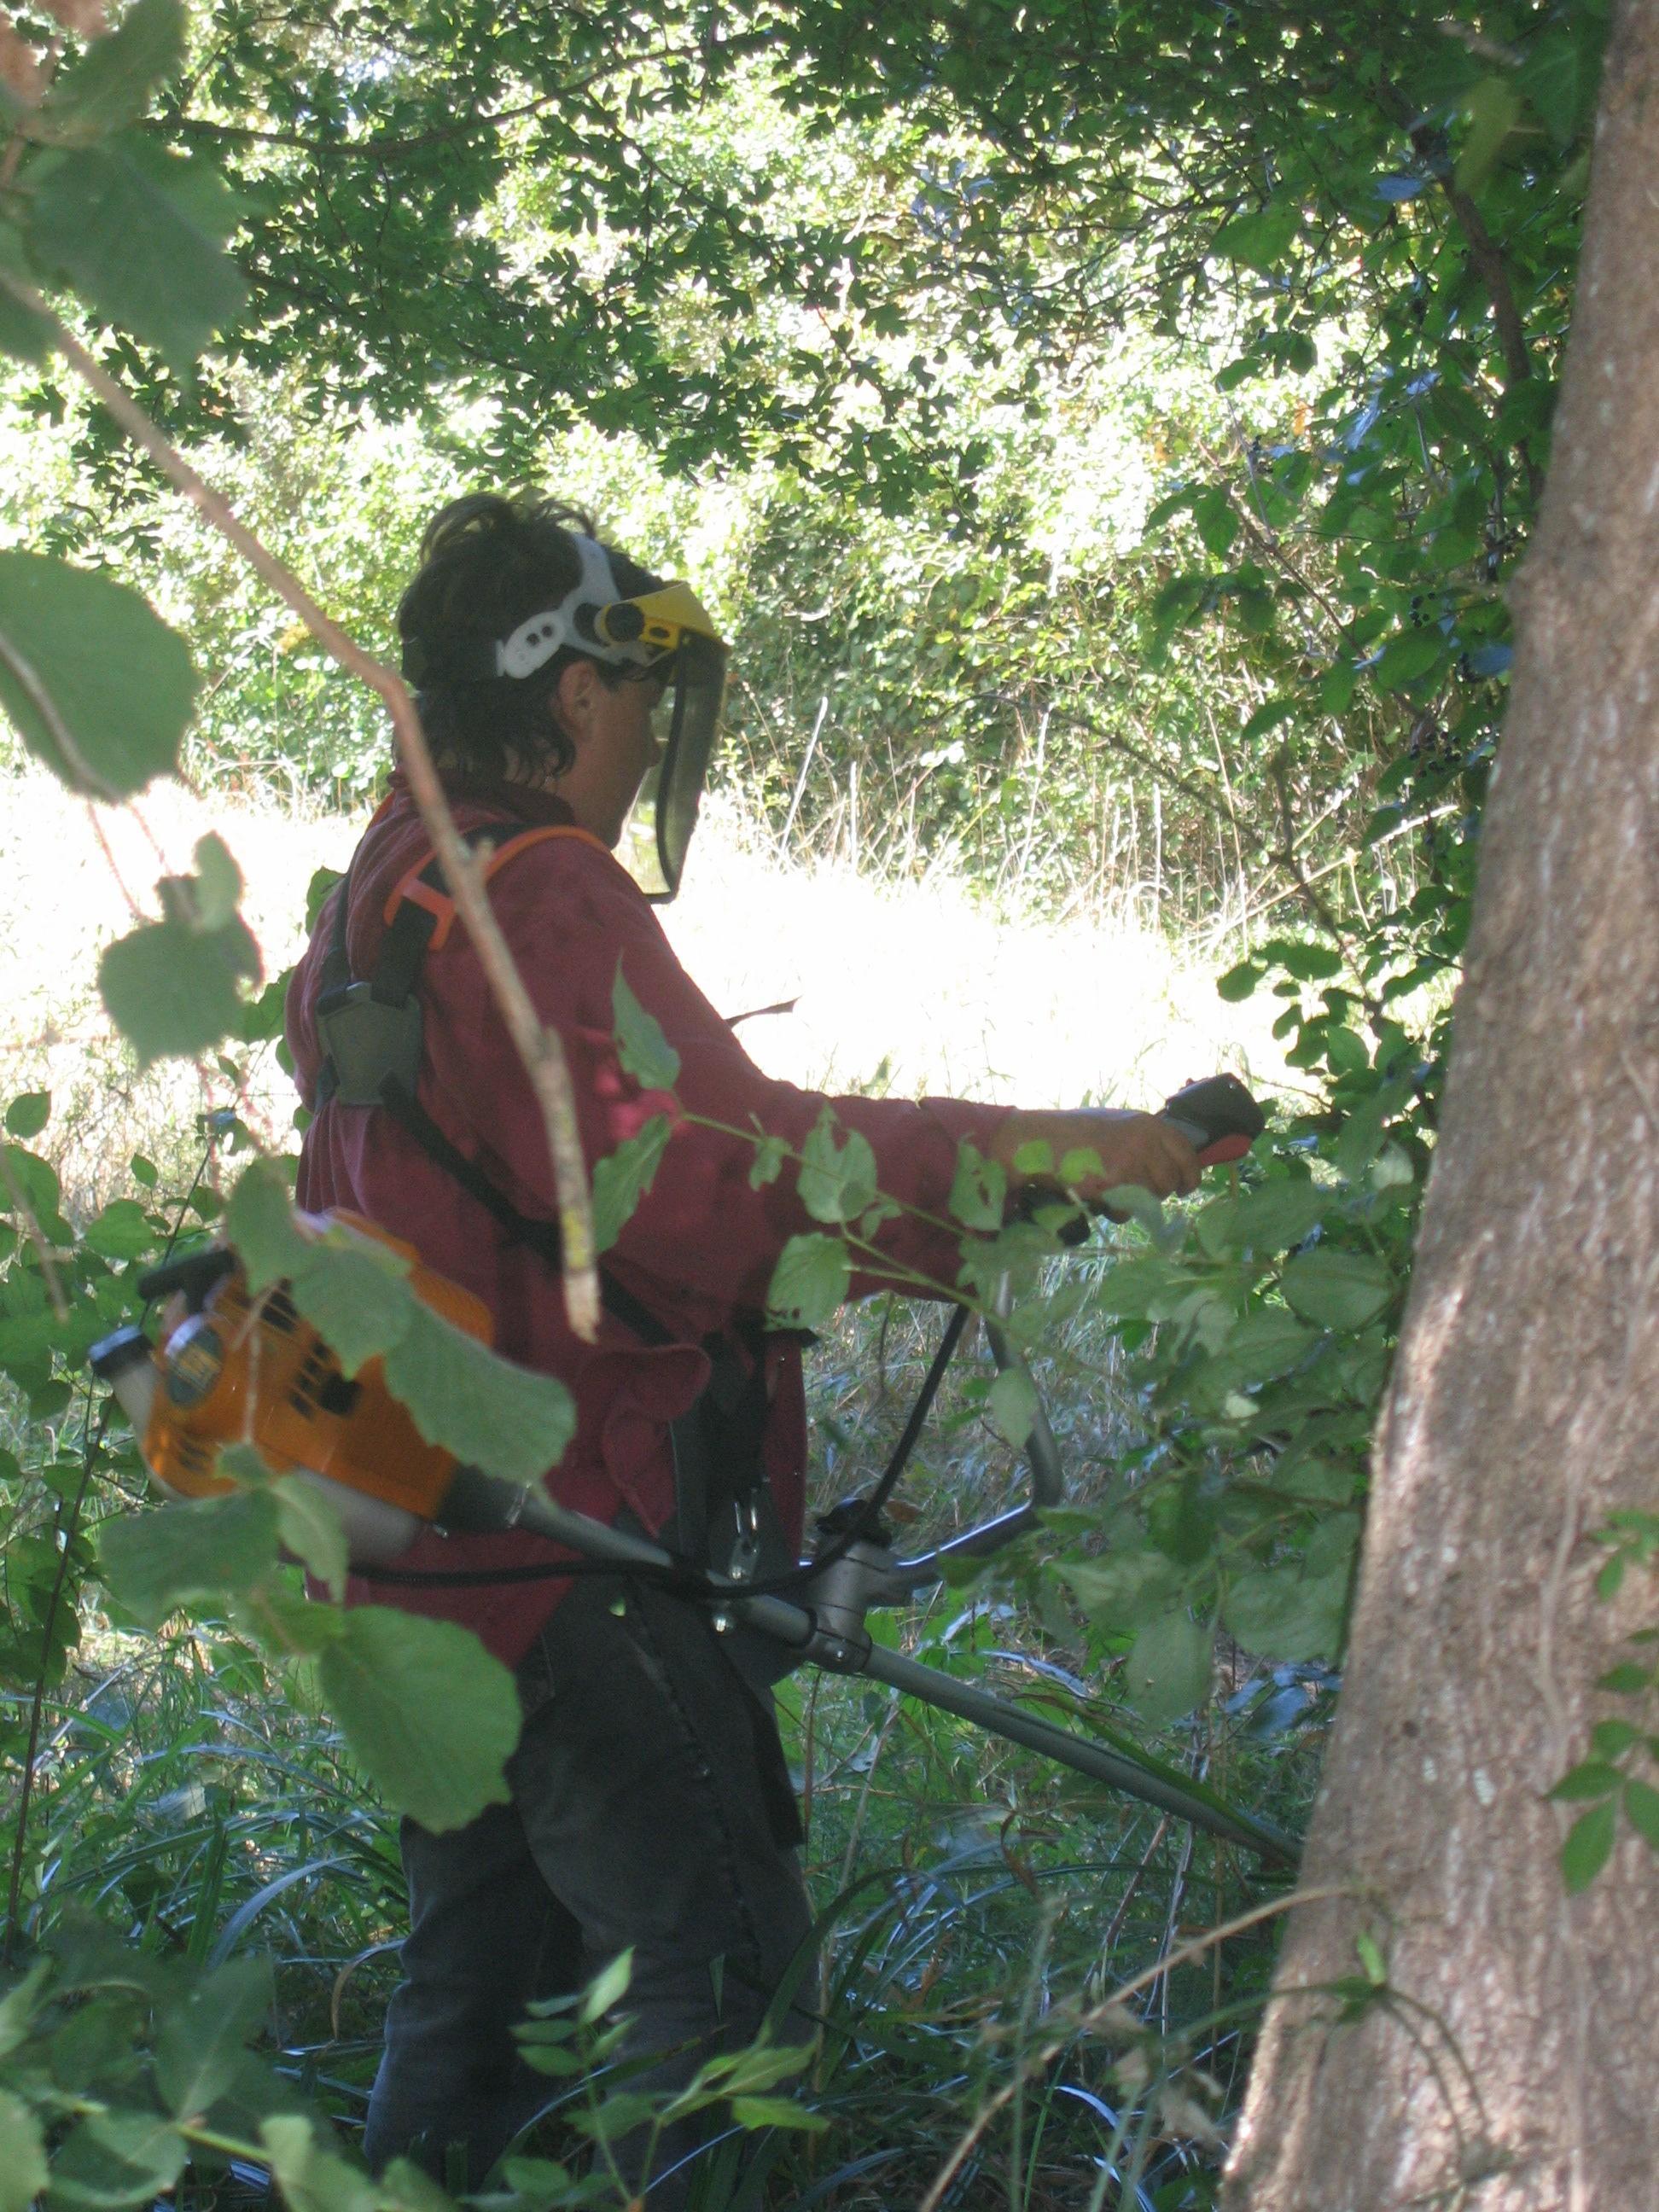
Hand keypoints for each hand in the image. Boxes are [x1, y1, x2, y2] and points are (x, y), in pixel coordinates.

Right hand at [988, 1107, 1200, 1209]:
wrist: (1041, 1141)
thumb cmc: (1076, 1132)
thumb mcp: (1118, 1124)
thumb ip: (1144, 1139)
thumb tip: (1167, 1164)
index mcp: (1148, 1123)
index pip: (1186, 1152)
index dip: (1190, 1173)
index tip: (1186, 1186)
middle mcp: (1144, 1141)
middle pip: (1170, 1179)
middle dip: (1160, 1191)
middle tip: (1143, 1193)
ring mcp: (1130, 1163)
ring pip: (1151, 1197)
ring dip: (1137, 1202)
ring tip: (1116, 1193)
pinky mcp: (1114, 1184)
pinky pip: (1127, 1210)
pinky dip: (1117, 1211)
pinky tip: (1102, 1198)